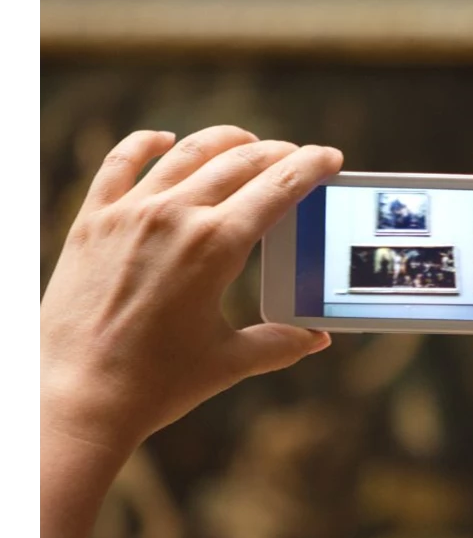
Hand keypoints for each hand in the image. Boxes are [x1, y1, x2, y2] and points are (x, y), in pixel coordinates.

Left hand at [40, 125, 343, 455]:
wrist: (78, 397)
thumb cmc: (157, 383)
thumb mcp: (230, 361)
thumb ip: (280, 342)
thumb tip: (317, 339)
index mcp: (217, 247)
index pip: (278, 187)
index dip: (310, 166)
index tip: (329, 157)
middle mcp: (175, 216)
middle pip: (239, 162)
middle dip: (277, 153)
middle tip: (296, 157)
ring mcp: (130, 213)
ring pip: (187, 153)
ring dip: (224, 141)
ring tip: (246, 142)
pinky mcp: (93, 221)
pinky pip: (120, 163)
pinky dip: (146, 144)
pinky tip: (163, 140)